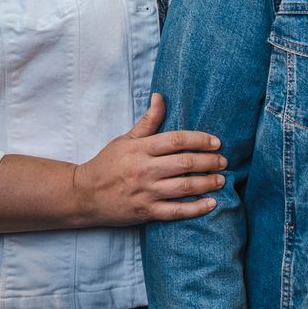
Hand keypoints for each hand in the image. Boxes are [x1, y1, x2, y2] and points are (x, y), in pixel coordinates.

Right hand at [71, 93, 227, 225]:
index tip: (216, 142)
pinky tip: (211, 203)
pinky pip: (175, 211)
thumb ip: (148, 121)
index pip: (177, 140)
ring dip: (207, 183)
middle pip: (185, 163)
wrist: (83, 195)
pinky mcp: (145, 212)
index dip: (200, 140)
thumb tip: (161, 96)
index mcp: (140, 149)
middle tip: (224, 161)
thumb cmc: (107, 164)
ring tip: (222, 180)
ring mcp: (145, 192)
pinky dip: (196, 208)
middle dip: (209, 162)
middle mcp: (144, 170)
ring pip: (184, 187)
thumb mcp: (125, 139)